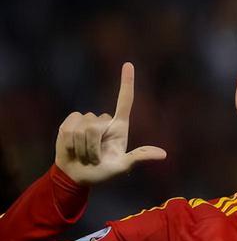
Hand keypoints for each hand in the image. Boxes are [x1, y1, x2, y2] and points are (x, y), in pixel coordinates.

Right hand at [54, 63, 165, 185]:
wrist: (77, 176)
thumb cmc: (103, 173)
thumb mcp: (123, 167)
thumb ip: (140, 158)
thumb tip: (163, 154)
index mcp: (119, 126)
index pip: (125, 101)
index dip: (126, 82)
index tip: (128, 64)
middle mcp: (103, 120)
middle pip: (97, 124)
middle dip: (94, 146)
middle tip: (95, 158)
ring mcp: (86, 120)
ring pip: (83, 128)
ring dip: (83, 147)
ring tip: (85, 155)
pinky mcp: (70, 123)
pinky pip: (69, 128)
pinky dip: (70, 144)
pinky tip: (72, 149)